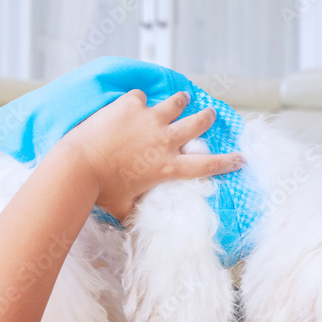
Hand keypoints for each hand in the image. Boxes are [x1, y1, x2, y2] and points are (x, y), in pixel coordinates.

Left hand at [55, 89, 245, 220]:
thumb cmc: (102, 192)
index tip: (241, 158)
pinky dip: (138, 102)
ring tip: (182, 98)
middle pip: (198, 123)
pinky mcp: (131, 105)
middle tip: (209, 114)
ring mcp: (150, 119)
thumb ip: (135, 212)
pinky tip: (129, 106)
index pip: (206, 165)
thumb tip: (133, 224)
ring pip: (176, 102)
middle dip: (207, 117)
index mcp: (168, 167)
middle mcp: (165, 141)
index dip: (227, 161)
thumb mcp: (124, 208)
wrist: (80, 166)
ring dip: (181, 101)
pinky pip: (141, 97)